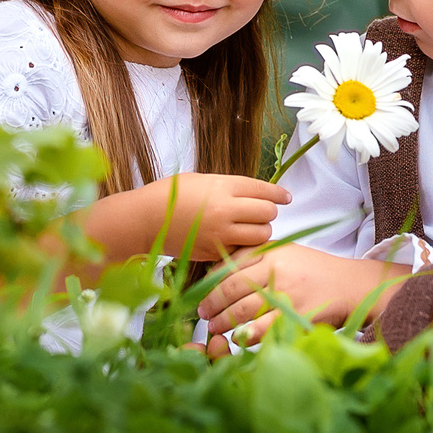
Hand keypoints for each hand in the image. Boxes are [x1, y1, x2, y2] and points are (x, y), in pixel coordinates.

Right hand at [86, 172, 287, 262]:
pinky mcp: (215, 251)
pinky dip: (244, 245)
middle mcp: (226, 210)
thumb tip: (254, 193)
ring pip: (261, 235)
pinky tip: (235, 239)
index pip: (263, 190)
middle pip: (267, 214)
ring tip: (249, 227)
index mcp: (223, 186)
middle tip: (261, 212)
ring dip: (260, 231)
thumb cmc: (171, 194)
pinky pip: (242, 249)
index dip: (278, 194)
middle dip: (268, 213)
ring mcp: (221, 233)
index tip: (286, 197)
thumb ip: (229, 186)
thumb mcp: (202, 180)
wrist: (146, 219)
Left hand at [197, 245, 399, 343]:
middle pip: (231, 289)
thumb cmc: (312, 270)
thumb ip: (254, 257)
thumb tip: (216, 272)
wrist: (350, 285)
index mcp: (271, 252)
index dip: (210, 283)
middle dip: (211, 304)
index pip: (229, 266)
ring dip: (222, 322)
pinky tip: (237, 338)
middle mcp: (277, 270)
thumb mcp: (284, 252)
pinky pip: (263, 329)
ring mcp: (287, 294)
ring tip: (214, 328)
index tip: (201, 294)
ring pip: (243, 310)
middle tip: (203, 314)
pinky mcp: (297, 316)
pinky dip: (245, 336)